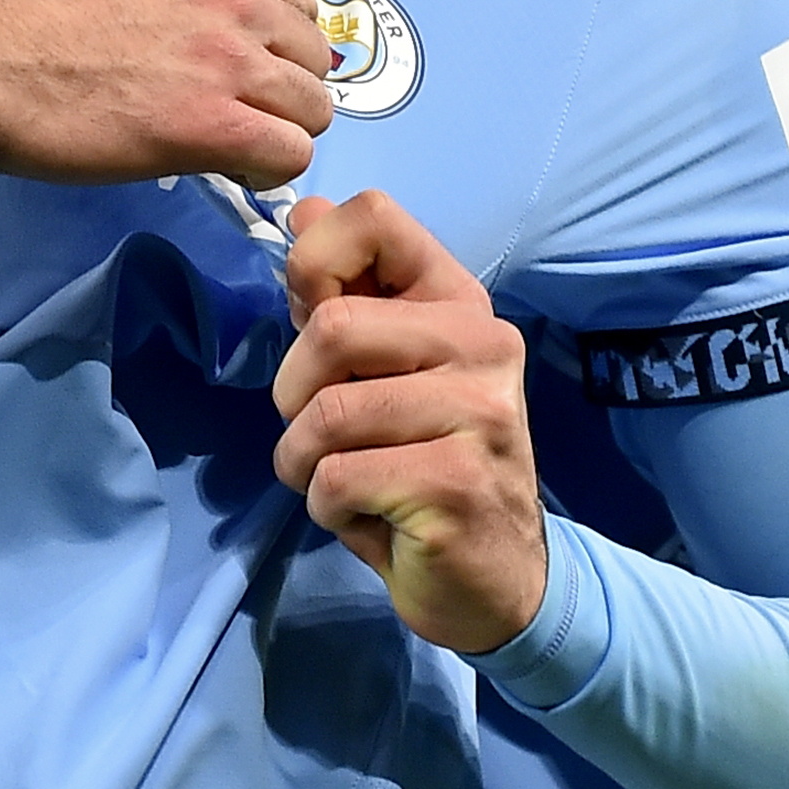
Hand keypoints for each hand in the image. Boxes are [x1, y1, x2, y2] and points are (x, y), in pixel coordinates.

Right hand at [0, 0, 334, 188]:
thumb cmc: (21, 0)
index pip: (297, 2)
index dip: (275, 43)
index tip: (245, 67)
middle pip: (313, 56)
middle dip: (283, 88)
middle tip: (240, 112)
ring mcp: (229, 60)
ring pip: (312, 109)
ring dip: (280, 131)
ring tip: (234, 144)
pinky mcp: (212, 124)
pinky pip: (290, 155)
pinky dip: (269, 168)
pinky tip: (231, 167)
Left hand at [271, 193, 548, 654]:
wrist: (495, 578)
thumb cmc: (424, 465)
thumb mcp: (385, 372)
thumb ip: (345, 295)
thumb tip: (304, 211)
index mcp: (462, 304)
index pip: (376, 217)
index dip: (314, 263)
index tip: (313, 321)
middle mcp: (483, 346)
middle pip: (332, 329)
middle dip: (294, 394)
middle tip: (321, 435)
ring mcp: (479, 415)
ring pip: (326, 415)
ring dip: (304, 464)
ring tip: (344, 483)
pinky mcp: (457, 485)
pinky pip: (337, 481)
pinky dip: (327, 509)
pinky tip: (371, 517)